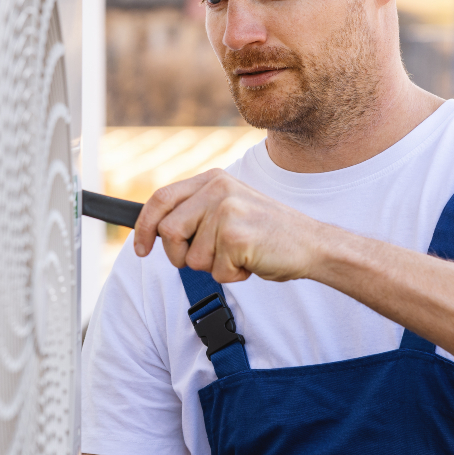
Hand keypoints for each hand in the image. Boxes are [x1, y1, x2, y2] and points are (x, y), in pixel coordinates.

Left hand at [133, 169, 325, 283]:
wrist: (311, 243)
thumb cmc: (268, 233)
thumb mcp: (230, 208)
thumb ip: (197, 211)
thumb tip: (157, 231)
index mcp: (213, 179)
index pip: (161, 198)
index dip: (144, 226)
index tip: (142, 249)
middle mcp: (217, 189)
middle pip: (168, 231)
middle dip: (181, 256)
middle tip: (210, 258)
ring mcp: (226, 210)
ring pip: (191, 257)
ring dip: (214, 267)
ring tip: (240, 255)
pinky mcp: (235, 235)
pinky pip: (216, 271)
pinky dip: (233, 276)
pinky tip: (251, 261)